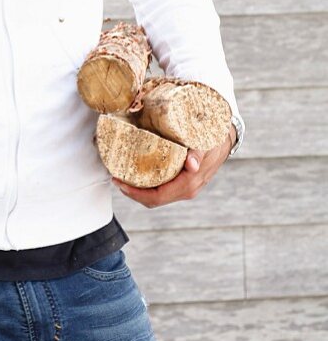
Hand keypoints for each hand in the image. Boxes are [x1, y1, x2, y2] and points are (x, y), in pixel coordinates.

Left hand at [112, 125, 234, 208]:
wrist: (224, 139)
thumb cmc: (213, 140)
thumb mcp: (205, 143)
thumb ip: (198, 154)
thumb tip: (191, 166)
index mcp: (188, 184)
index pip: (156, 197)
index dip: (135, 194)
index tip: (119, 182)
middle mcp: (186, 191)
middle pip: (153, 200)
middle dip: (133, 193)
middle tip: (116, 178)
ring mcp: (185, 189)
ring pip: (157, 197)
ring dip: (139, 190)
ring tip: (123, 176)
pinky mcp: (183, 184)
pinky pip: (162, 190)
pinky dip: (148, 186)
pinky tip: (137, 175)